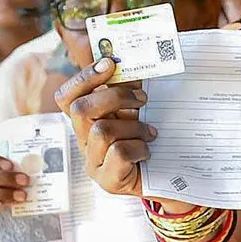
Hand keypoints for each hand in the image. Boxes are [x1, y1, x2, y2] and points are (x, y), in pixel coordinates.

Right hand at [54, 58, 178, 205]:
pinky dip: (139, 148)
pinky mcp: (107, 180)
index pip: (68, 97)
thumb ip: (131, 90)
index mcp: (89, 122)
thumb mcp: (142, 113)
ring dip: (134, 127)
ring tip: (152, 133)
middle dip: (114, 97)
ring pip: (102, 131)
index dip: (84, 78)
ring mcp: (93, 162)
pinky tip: (148, 152)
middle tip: (143, 99)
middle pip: (80, 109)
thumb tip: (131, 61)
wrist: (173, 180)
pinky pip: (118, 153)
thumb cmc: (155, 142)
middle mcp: (85, 141)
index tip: (110, 63)